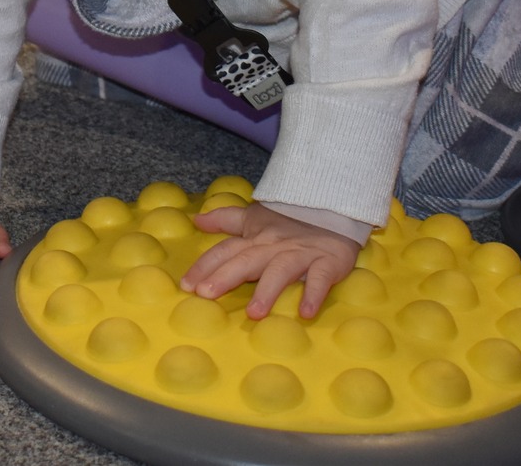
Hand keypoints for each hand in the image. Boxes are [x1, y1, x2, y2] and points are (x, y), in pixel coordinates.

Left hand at [181, 202, 359, 318]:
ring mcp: (301, 254)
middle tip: (206, 295)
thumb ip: (226, 219)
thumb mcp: (255, 216)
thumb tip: (196, 219)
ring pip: (281, 270)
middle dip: (225, 276)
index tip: (187, 285)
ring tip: (254, 313)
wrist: (332, 207)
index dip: (205, 265)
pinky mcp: (327, 261)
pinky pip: (320, 279)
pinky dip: (314, 294)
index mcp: (254, 237)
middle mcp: (273, 245)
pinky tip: (305, 312)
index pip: (225, 250)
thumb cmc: (289, 219)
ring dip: (267, 291)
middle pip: (246, 260)